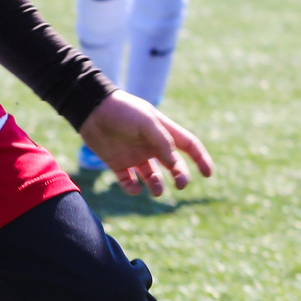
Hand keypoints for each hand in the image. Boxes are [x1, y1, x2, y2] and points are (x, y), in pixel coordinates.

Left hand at [79, 92, 214, 195]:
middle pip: (174, 166)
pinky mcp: (118, 164)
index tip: (208, 174)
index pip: (189, 146)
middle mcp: (151, 146)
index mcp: (163, 132)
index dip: (201, 159)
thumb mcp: (147, 123)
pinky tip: (134, 188)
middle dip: (180, 176)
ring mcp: (135, 155)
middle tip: (180, 184)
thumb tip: (176, 165)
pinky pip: (129, 182)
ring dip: (157, 186)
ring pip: (152, 177)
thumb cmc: (123, 112)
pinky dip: (133, 189)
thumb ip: (163, 142)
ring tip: (155, 190)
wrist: (91, 110)